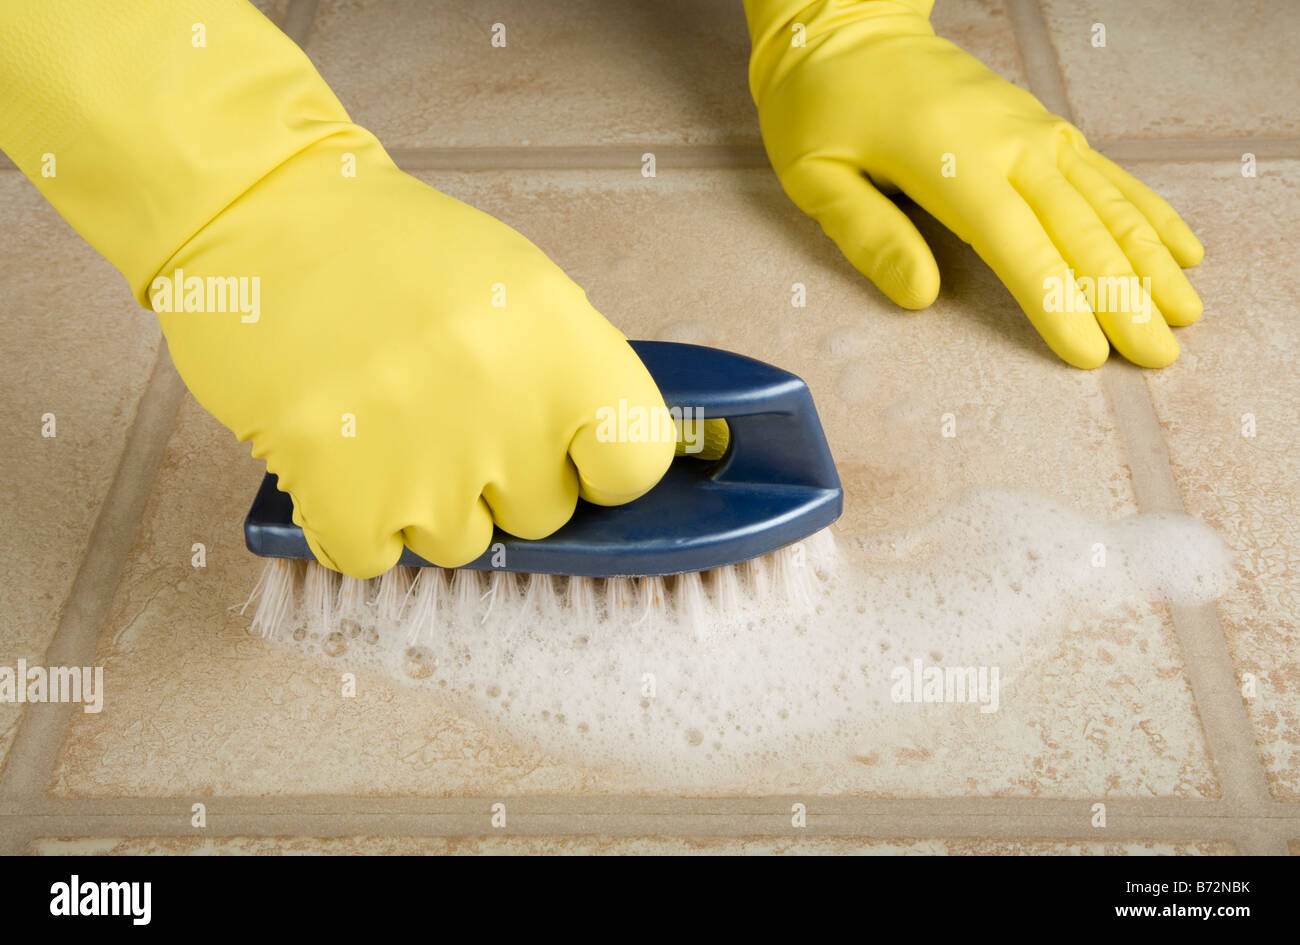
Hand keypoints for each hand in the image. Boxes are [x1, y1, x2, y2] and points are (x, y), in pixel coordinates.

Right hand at [158, 132, 673, 576]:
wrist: (258, 216)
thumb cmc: (388, 249)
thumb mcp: (514, 284)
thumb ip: (563, 372)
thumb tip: (589, 455)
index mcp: (564, 346)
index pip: (636, 462)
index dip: (606, 469)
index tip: (579, 459)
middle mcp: (509, 410)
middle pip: (543, 514)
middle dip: (505, 481)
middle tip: (453, 417)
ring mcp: (428, 462)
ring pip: (460, 545)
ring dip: (426, 503)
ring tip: (386, 424)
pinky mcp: (345, 495)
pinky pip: (374, 558)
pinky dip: (353, 521)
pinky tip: (338, 453)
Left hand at [745, 0, 1203, 367]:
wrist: (847, 30)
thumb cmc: (823, 107)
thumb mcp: (817, 174)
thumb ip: (868, 234)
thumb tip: (920, 296)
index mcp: (952, 161)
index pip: (1017, 245)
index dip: (1056, 303)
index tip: (1090, 354)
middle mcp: (1010, 143)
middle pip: (1080, 231)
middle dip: (1124, 298)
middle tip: (1159, 356)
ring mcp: (1033, 131)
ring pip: (1108, 202)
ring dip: (1151, 260)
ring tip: (1187, 313)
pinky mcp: (1042, 126)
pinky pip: (1107, 174)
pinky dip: (1149, 212)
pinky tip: (1182, 248)